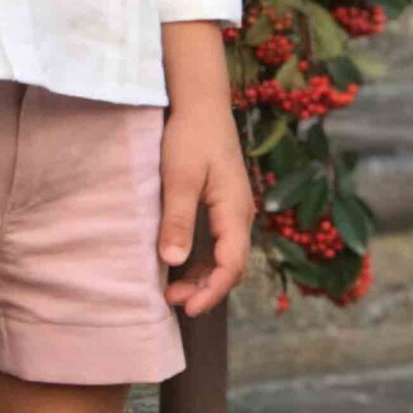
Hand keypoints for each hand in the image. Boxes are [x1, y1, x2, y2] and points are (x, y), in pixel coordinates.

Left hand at [158, 86, 254, 317]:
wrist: (202, 104)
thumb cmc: (190, 137)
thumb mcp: (179, 178)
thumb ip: (178, 218)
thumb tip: (173, 260)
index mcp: (235, 211)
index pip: (231, 264)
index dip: (211, 291)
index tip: (187, 308)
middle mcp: (240, 215)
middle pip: (230, 266)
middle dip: (205, 289)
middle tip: (172, 301)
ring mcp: (233, 211)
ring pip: (224, 256)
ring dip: (202, 277)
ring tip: (172, 290)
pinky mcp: (223, 205)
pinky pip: (218, 243)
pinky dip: (201, 260)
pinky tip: (179, 265)